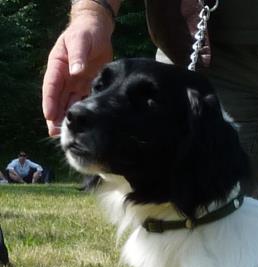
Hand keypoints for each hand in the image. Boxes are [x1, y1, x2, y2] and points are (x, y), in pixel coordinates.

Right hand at [42, 7, 114, 136]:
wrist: (97, 31)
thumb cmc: (85, 33)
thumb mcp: (80, 41)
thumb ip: (78, 56)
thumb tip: (75, 72)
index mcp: (58, 66)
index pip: (51, 86)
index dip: (50, 102)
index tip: (49, 116)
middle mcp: (65, 77)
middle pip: (58, 99)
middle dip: (56, 116)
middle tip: (56, 134)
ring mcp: (75, 82)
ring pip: (69, 103)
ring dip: (68, 118)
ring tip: (68, 135)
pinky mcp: (88, 85)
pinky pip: (83, 101)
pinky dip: (83, 112)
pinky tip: (85, 125)